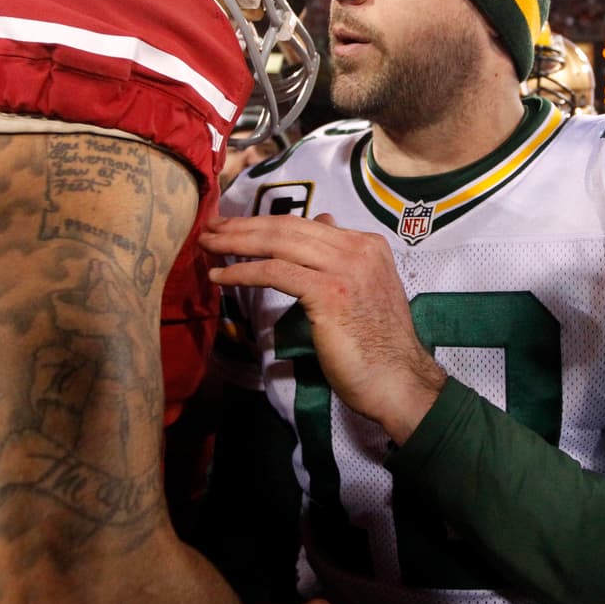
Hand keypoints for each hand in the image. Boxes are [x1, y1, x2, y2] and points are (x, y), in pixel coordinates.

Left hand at [200, 214, 444, 444]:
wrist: (397, 380)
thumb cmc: (377, 345)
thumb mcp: (361, 288)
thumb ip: (341, 257)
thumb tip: (322, 223)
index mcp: (366, 245)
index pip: (306, 225)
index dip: (266, 223)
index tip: (236, 226)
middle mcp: (357, 248)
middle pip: (288, 227)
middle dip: (243, 226)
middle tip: (210, 227)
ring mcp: (345, 268)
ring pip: (279, 243)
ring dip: (236, 242)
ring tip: (207, 245)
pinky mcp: (328, 292)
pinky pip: (275, 272)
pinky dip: (243, 271)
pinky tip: (221, 276)